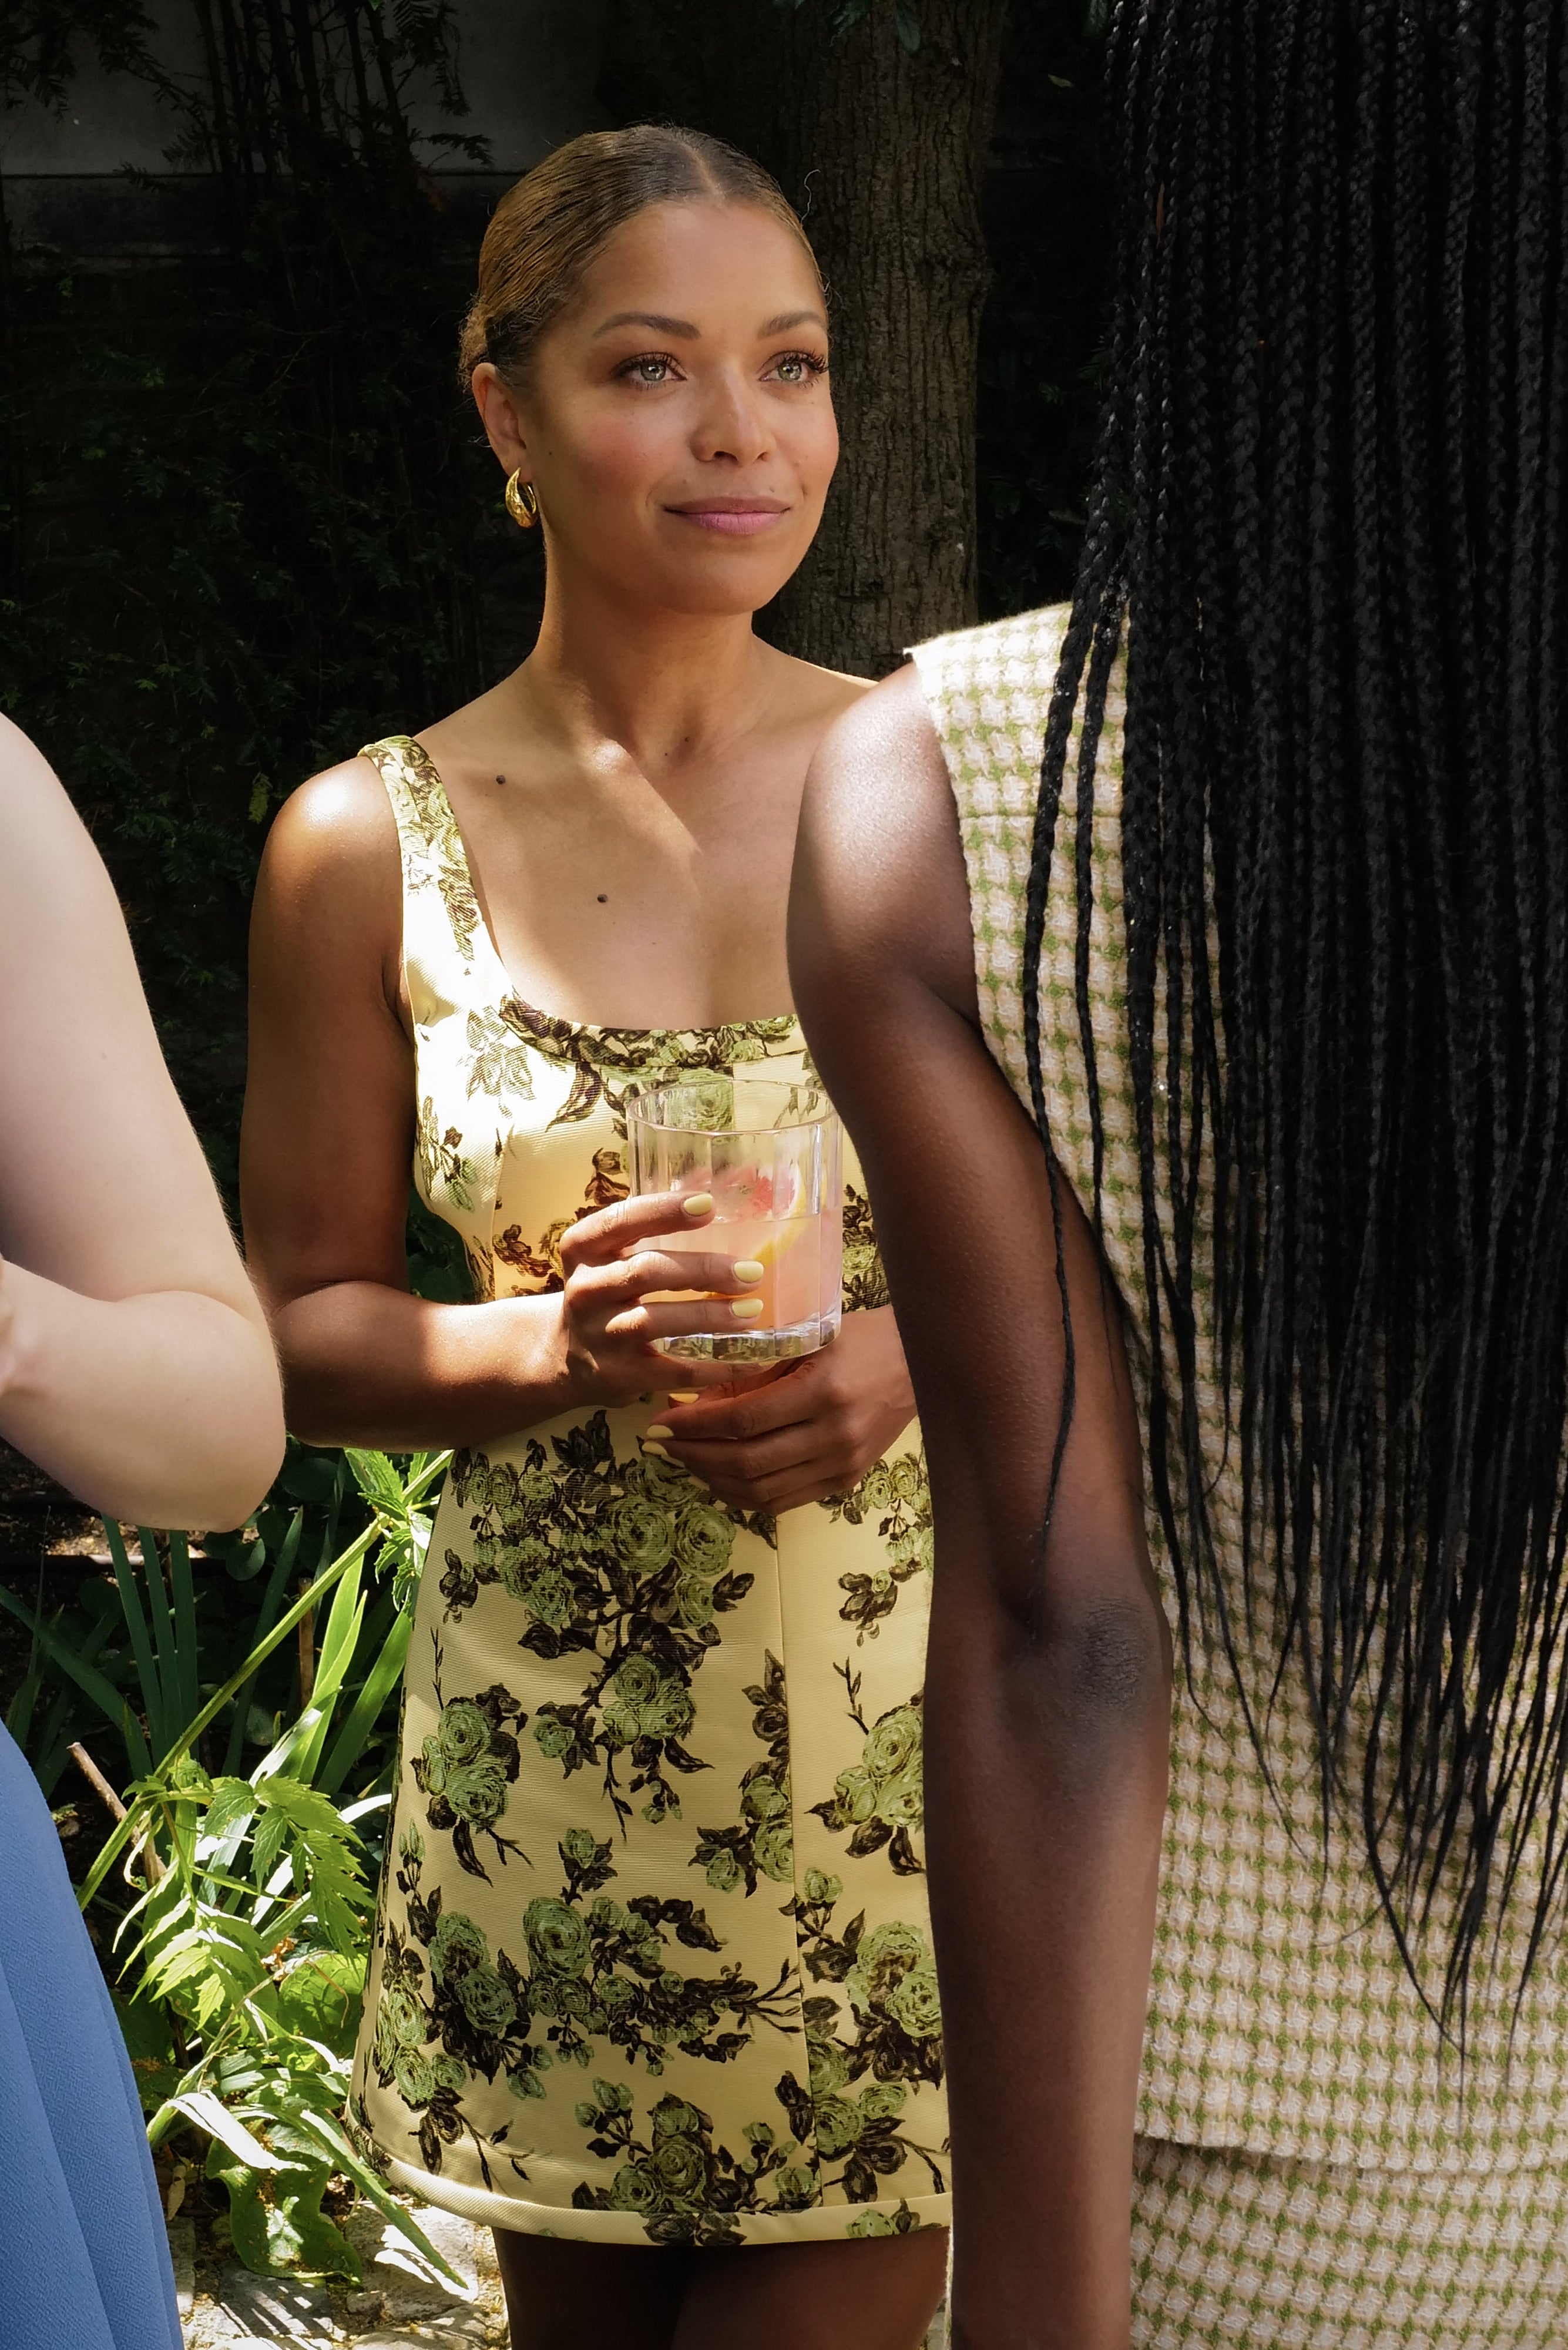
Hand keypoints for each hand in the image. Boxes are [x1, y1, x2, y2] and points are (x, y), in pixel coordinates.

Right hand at [558, 1189, 771, 1406]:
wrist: (565, 1354)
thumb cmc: (607, 1290)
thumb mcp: (611, 1254)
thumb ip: (650, 1229)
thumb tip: (720, 1198)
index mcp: (584, 1248)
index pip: (620, 1220)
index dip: (663, 1211)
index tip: (709, 1204)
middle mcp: (586, 1289)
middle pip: (646, 1271)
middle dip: (704, 1270)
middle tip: (751, 1272)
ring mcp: (599, 1334)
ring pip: (655, 1321)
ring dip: (709, 1315)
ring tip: (752, 1311)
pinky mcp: (617, 1375)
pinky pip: (672, 1371)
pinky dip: (714, 1367)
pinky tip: (748, 1360)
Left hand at [643, 1304, 915, 1511]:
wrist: (922, 1364)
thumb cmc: (861, 1339)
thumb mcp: (807, 1339)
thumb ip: (755, 1373)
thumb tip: (696, 1403)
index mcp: (823, 1391)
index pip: (744, 1419)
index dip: (695, 1425)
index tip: (660, 1420)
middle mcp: (834, 1435)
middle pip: (747, 1461)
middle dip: (694, 1455)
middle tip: (660, 1443)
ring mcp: (842, 1464)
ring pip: (760, 1489)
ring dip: (712, 1478)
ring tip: (684, 1459)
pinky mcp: (845, 1481)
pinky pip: (782, 1501)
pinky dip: (743, 1494)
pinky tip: (718, 1477)